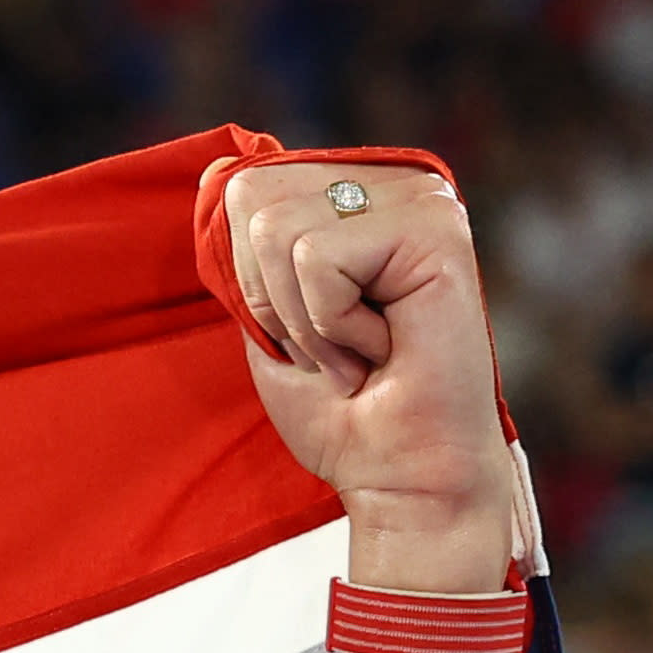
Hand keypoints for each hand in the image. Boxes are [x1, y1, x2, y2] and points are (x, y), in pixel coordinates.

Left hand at [215, 160, 514, 578]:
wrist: (396, 473)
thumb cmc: (338, 410)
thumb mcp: (267, 317)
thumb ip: (246, 251)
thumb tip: (216, 179)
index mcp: (355, 196)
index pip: (244, 188)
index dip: (251, 281)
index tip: (305, 330)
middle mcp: (393, 184)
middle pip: (253, 197)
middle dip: (270, 295)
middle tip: (332, 342)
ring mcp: (420, 200)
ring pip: (277, 229)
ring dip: (303, 317)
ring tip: (358, 349)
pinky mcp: (436, 228)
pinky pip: (317, 260)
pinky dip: (331, 323)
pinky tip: (381, 348)